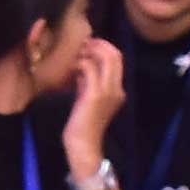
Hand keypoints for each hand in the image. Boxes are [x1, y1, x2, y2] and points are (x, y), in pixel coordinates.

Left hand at [57, 34, 129, 181]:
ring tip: (77, 54)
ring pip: (106, 57)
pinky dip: (80, 62)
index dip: (104, 47)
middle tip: (82, 44)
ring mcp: (107, 91)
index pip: (118, 59)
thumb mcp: (87, 99)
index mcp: (118, 90)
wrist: (83, 145)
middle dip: (98, 44)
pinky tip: (71, 67)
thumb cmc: (82, 124)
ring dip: (89, 50)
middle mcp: (117, 89)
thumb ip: (88, 82)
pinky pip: (89, 67)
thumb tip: (82, 65)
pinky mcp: (95, 95)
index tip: (88, 45)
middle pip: (115, 54)